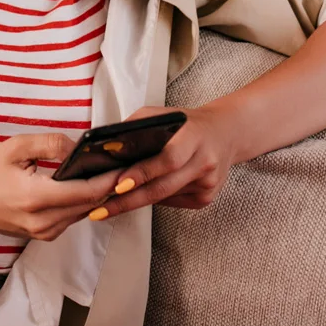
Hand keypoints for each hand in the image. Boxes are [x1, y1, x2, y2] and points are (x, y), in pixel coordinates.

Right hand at [0, 133, 122, 241]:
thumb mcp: (16, 147)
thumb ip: (51, 143)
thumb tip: (79, 147)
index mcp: (36, 198)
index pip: (87, 192)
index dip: (110, 179)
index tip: (126, 165)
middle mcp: (43, 221)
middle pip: (90, 205)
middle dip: (109, 186)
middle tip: (124, 165)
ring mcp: (43, 233)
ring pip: (83, 214)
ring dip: (97, 196)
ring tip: (110, 173)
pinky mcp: (42, 236)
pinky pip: (71, 219)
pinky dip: (81, 204)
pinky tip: (86, 186)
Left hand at [92, 106, 237, 218]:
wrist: (225, 134)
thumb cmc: (188, 123)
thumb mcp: (163, 115)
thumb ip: (138, 127)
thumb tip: (108, 147)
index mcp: (194, 137)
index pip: (167, 159)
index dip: (143, 173)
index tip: (119, 185)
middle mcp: (204, 162)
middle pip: (162, 187)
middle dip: (128, 200)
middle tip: (101, 210)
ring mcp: (207, 183)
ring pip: (164, 197)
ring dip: (135, 201)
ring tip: (107, 207)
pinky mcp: (206, 198)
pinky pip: (172, 201)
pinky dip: (154, 198)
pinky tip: (140, 195)